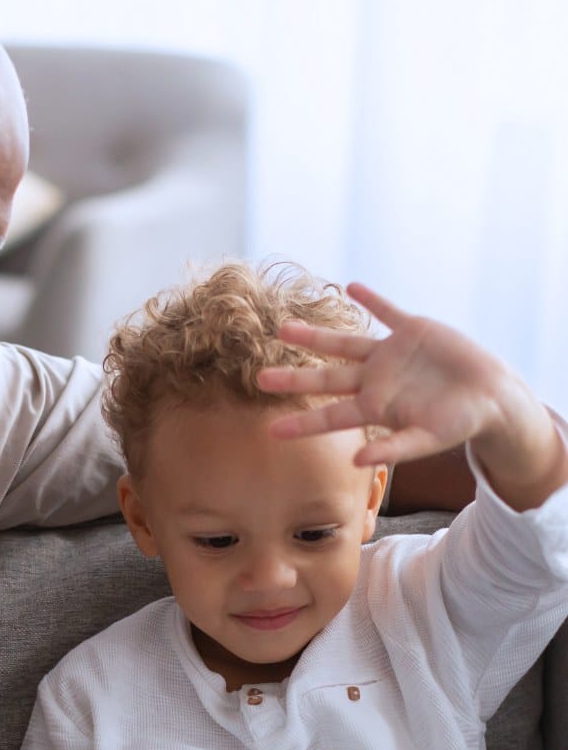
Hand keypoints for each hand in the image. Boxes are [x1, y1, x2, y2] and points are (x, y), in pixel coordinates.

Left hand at [258, 283, 565, 509]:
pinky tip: (352, 287)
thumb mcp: (425, 440)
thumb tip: (358, 462)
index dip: (301, 424)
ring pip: (344, 343)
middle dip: (295, 378)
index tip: (271, 432)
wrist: (489, 397)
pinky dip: (372, 300)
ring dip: (315, 336)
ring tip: (284, 328)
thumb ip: (392, 449)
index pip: (330, 417)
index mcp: (375, 407)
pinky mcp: (413, 330)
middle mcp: (375, 379)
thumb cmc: (457, 425)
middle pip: (326, 377)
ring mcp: (390, 353)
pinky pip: (388, 311)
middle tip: (261, 379)